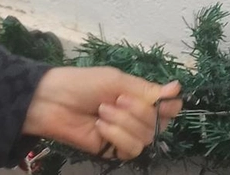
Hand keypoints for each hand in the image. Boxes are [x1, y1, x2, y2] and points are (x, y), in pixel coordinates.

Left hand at [22, 67, 182, 159]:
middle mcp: (134, 117)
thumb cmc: (82, 83)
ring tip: (101, 111)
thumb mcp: (116, 80)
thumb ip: (146, 89)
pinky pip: (130, 149)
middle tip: (116, 100)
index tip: (163, 102)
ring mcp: (123, 134)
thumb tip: (178, 88)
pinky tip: (100, 127)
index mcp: (137, 97)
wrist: (52, 100)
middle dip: (138, 111)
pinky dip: (117, 136)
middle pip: (159, 124)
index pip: (168, 108)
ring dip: (124, 122)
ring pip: (145, 138)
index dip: (169, 107)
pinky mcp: (111, 149)